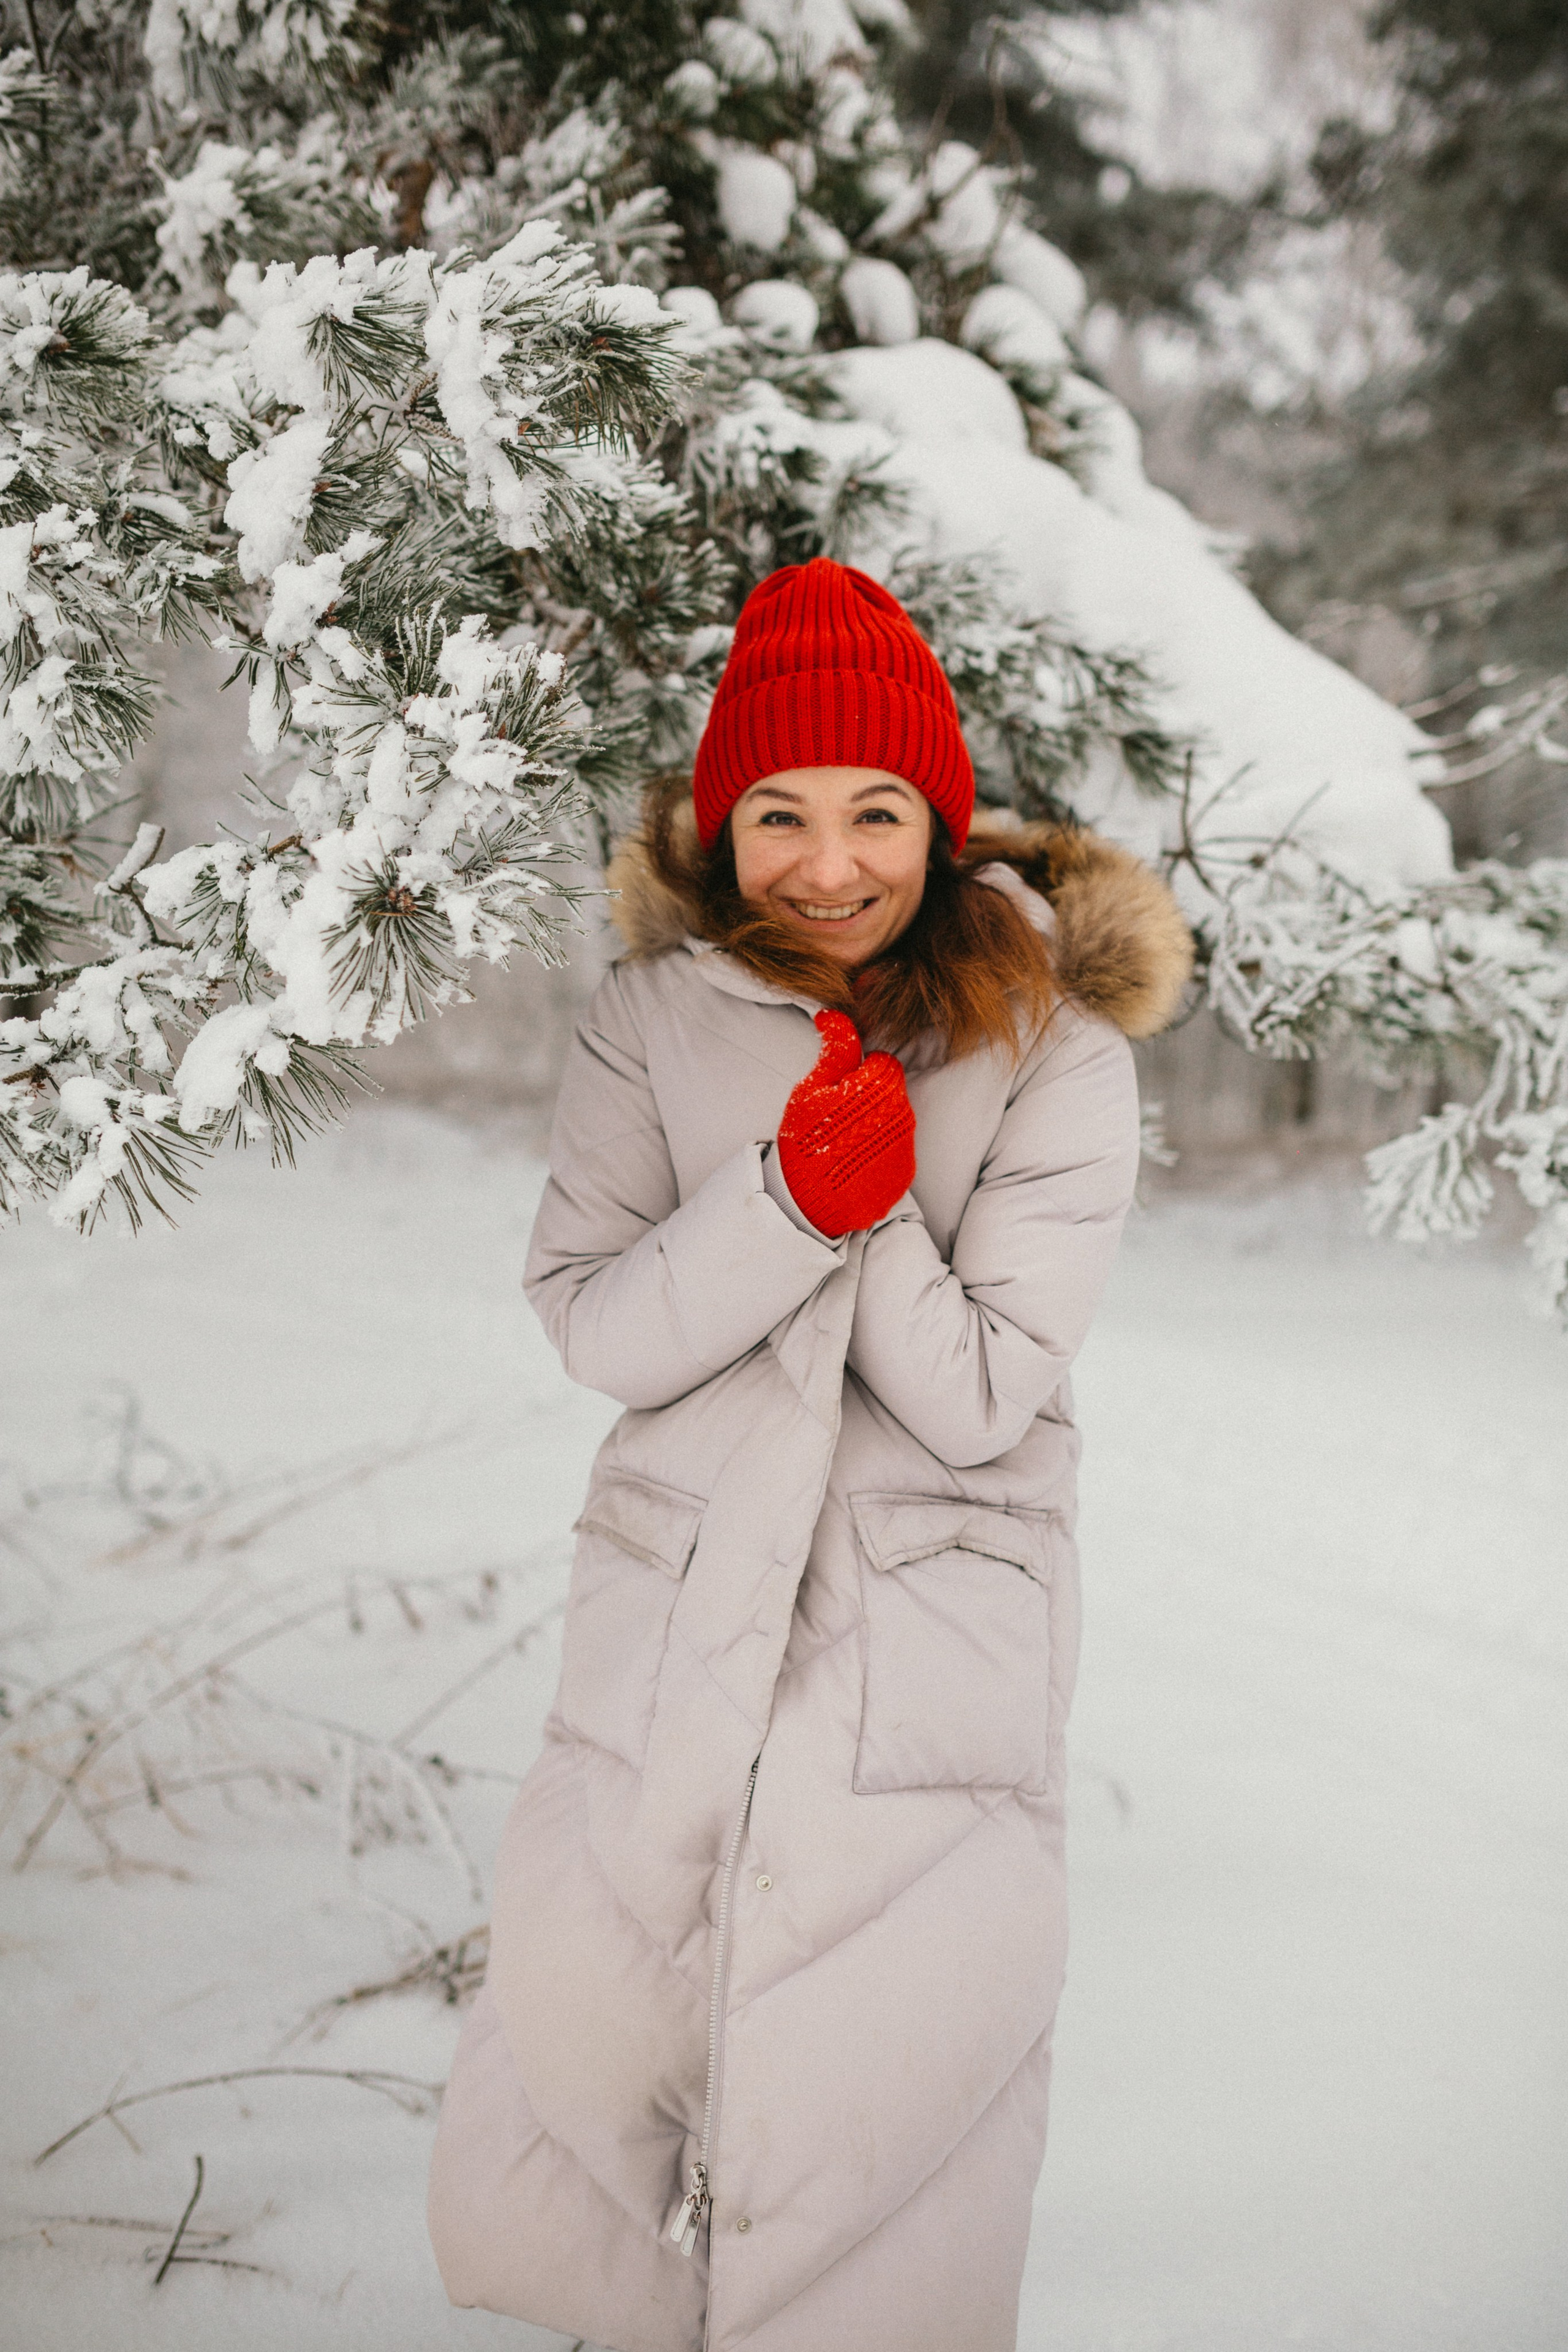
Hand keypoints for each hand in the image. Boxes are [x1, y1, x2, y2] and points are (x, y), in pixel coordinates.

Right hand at [776, 1010, 915, 1238]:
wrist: (809, 1203)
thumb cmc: (805, 1141)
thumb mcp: (811, 1089)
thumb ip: (834, 1049)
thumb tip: (834, 1013)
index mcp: (881, 1086)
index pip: (883, 1062)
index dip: (860, 1072)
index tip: (841, 1089)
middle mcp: (902, 1114)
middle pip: (892, 1091)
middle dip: (870, 1097)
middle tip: (839, 1117)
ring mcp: (906, 1147)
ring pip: (896, 1120)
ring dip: (875, 1124)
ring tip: (844, 1143)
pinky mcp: (904, 1174)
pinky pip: (896, 1152)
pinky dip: (879, 1153)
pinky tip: (854, 1164)